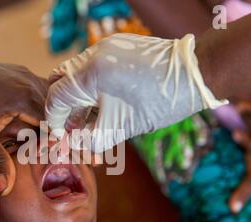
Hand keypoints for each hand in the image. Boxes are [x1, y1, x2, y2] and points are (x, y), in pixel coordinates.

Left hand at [0, 53, 47, 195]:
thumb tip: (4, 187)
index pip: (54, 123)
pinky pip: (41, 89)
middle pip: (56, 109)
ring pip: (50, 98)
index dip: (53, 140)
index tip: (47, 153)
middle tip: (45, 147)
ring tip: (40, 133)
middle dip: (53, 128)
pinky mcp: (20, 72)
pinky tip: (32, 117)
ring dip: (49, 115)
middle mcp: (31, 82)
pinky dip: (42, 103)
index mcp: (25, 97)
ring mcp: (26, 74)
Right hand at [45, 33, 225, 152]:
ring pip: (76, 74)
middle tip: (72, 128)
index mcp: (92, 72)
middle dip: (63, 107)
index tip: (61, 137)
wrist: (196, 75)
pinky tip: (102, 104)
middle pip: (61, 82)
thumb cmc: (161, 102)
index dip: (54, 121)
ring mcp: (105, 47)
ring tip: (88, 121)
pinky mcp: (116, 46)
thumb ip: (91, 139)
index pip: (56, 97)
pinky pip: (92, 67)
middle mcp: (94, 54)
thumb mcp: (122, 127)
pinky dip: (91, 87)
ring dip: (77, 98)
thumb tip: (72, 145)